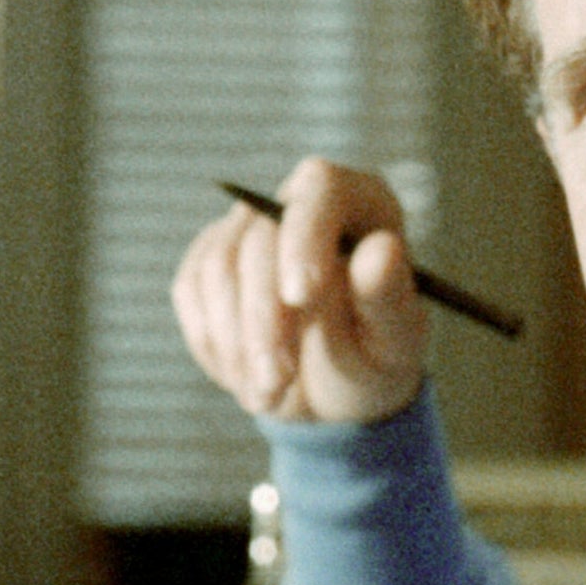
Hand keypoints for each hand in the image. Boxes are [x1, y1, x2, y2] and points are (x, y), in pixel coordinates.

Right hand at [171, 157, 427, 423]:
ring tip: (268, 395)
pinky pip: (192, 292)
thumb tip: (381, 251)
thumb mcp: (393, 340)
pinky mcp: (208, 259)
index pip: (319, 189)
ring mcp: (246, 228)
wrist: (334, 385)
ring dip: (236, 342)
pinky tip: (247, 377)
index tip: (302, 297)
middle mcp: (296, 202)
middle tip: (277, 381)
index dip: (305, 237)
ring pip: (218, 268)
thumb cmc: (374, 354)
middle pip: (260, 238)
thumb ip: (389, 297)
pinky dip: (215, 344)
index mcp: (358, 201)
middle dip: (264, 318)